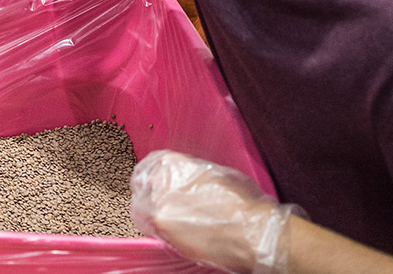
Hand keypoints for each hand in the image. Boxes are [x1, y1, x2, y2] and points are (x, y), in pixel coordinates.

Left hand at [131, 151, 297, 273]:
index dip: (152, 176)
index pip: (149, 165)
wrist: (252, 230)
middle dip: (148, 194)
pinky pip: (150, 228)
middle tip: (161, 204)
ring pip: (140, 208)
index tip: (154, 184)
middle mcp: (158, 179)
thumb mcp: (213, 172)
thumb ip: (190, 173)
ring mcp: (156, 204)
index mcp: (171, 162)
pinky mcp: (161, 228)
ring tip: (170, 220)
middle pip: (140, 186)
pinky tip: (173, 232)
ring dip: (151, 213)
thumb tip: (184, 182)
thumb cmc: (241, 202)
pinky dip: (158, 230)